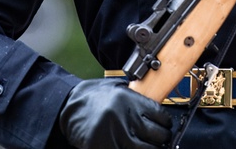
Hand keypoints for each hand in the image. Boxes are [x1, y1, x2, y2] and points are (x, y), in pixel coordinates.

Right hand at [58, 79, 172, 148]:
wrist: (69, 105)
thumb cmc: (93, 98)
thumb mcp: (118, 91)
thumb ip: (137, 101)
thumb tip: (157, 115)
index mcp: (131, 100)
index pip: (161, 116)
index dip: (166, 124)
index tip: (165, 126)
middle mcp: (126, 116)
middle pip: (158, 136)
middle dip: (162, 140)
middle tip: (160, 140)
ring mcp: (116, 133)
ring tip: (145, 146)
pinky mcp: (103, 145)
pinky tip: (126, 147)